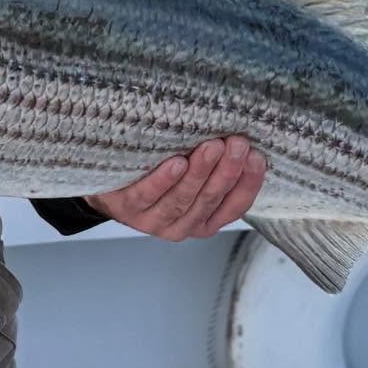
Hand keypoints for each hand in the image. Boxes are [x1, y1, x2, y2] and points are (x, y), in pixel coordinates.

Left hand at [85, 137, 266, 240]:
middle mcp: (182, 226)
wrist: (110, 188)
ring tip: (213, 146)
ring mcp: (153, 221)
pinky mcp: (128, 209)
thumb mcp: (191, 178)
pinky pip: (148, 195)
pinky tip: (176, 163)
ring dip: (200, 172)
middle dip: (226, 171)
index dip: (248, 183)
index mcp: (204, 221)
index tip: (257, 157)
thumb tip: (245, 141)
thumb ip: (214, 168)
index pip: (233, 207)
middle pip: (209, 199)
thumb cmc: (159, 177)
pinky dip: (163, 180)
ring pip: (182, 199)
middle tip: (238, 144)